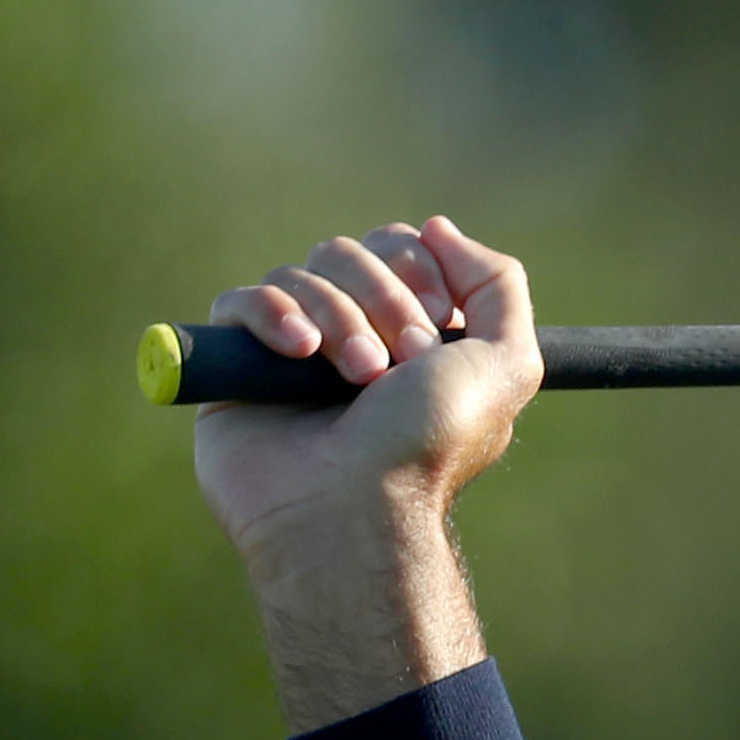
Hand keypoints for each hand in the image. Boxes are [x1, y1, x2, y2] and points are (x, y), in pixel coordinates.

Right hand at [194, 217, 537, 733]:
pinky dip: (272, 315)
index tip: (437, 323)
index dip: (416, 267)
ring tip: (355, 378)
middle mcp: (351, 333)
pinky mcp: (234, 364)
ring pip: (298, 273)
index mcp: (410, 332)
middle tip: (395, 366)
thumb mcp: (505, 364)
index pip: (399, 246)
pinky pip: (238, 300)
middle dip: (381, 300)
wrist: (353, 510)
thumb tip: (438, 228)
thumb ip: (498, 286)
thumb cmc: (426, 446)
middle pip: (348, 251)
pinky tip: (298, 354)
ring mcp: (290, 348)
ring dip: (338, 318)